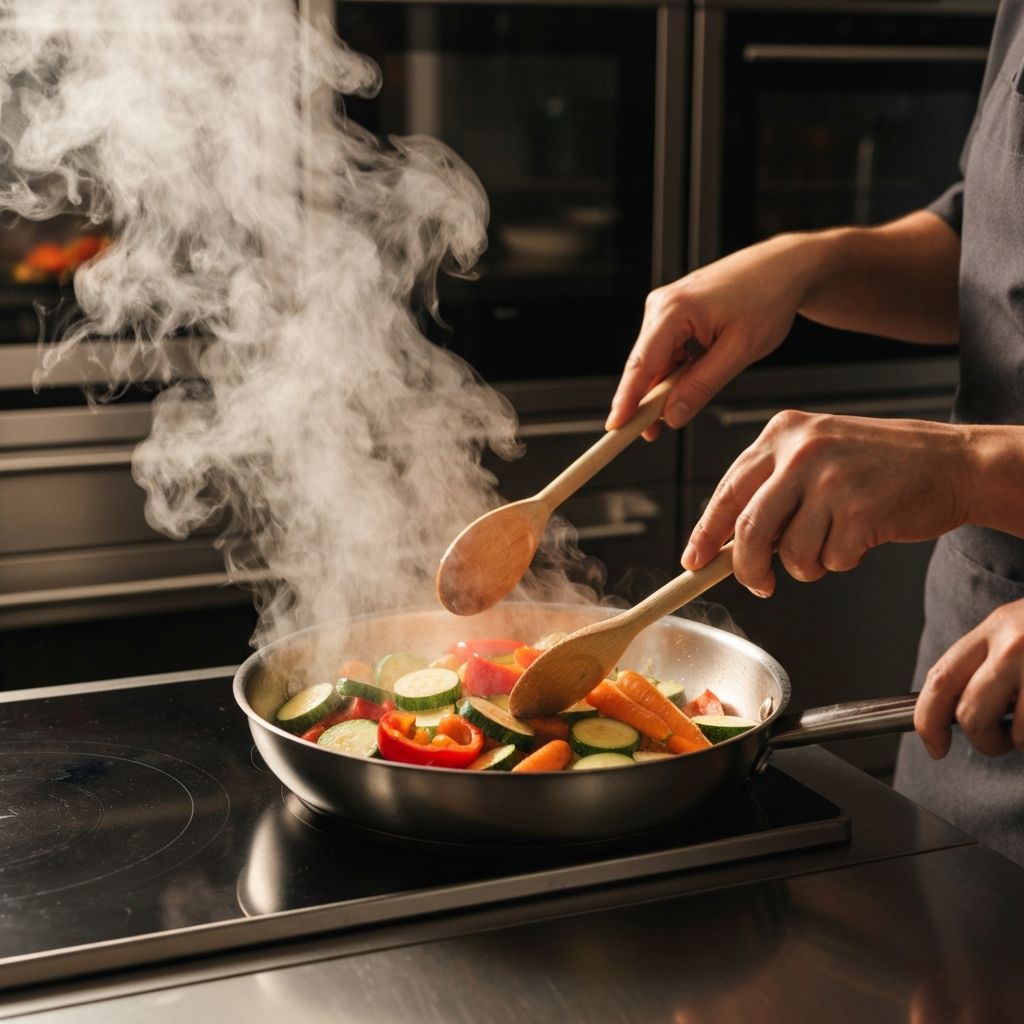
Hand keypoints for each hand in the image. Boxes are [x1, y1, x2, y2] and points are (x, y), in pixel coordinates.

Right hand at [607, 234, 823, 439]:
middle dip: (646, 402)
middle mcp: (660, 305)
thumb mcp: (740, 350)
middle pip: (643, 366)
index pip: (641, 364)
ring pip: (655, 362)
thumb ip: (702, 386)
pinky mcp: (672, 313)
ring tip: (697, 391)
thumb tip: (672, 417)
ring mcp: (664, 308)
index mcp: (674, 309)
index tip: (615, 428)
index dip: (626, 400)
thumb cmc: (767, 299)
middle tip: (652, 436)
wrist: (782, 267)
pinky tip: (698, 372)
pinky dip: (675, 372)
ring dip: (666, 386)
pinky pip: (666, 352)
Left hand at [684, 411, 971, 595]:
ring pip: (790, 552)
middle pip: (748, 528)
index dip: (706, 532)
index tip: (694, 560)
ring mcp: (830, 479)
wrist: (952, 462)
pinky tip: (861, 536)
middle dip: (746, 567)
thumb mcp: (817, 454)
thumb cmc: (880, 464)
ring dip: (806, 566)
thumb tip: (724, 542)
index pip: (726, 491)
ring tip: (832, 544)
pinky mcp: (859, 509)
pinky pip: (830, 560)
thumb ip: (771, 488)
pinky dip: (841, 561)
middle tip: (758, 584)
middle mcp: (802, 450)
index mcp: (782, 433)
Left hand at [915, 599, 1023, 758]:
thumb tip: (952, 712)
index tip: (934, 745)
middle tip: (1001, 740)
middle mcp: (1018, 646)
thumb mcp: (1020, 629)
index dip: (928, 720)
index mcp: (997, 628)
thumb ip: (987, 662)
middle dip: (984, 741)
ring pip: (1021, 735)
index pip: (941, 679)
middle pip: (972, 715)